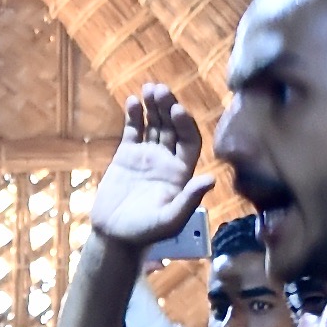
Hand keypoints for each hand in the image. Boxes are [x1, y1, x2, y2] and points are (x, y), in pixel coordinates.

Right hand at [84, 84, 211, 251]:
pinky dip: (133, 115)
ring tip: (147, 89)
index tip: (176, 110)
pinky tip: (132, 101)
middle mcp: (167, 160)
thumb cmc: (145, 232)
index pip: (190, 140)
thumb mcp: (170, 220)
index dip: (185, 124)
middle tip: (159, 90)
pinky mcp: (127, 155)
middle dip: (168, 107)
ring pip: (154, 124)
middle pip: (172, 127)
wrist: (115, 236)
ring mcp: (147, 156)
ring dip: (153, 106)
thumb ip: (189, 199)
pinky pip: (133, 130)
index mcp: (181, 172)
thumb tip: (211, 179)